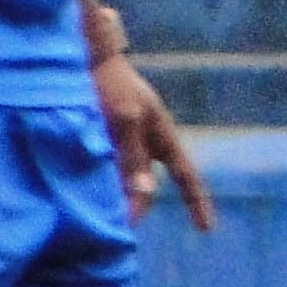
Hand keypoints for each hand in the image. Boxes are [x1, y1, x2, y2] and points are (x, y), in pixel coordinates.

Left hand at [92, 51, 216, 230]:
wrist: (82, 57)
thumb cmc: (110, 84)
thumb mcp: (124, 119)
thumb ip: (133, 156)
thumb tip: (144, 193)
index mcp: (162, 136)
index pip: (186, 175)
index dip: (197, 202)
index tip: (207, 229)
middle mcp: (145, 142)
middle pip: (146, 185)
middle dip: (135, 205)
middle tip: (116, 225)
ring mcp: (123, 141)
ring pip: (122, 179)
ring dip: (112, 194)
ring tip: (96, 212)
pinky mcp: (100, 140)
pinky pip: (103, 169)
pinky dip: (96, 182)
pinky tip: (80, 190)